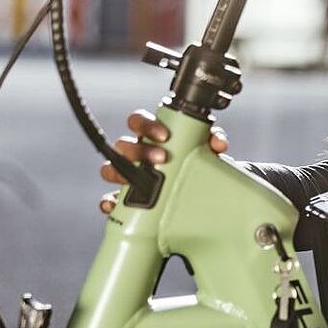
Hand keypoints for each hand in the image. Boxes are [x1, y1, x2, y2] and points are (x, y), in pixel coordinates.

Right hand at [98, 108, 228, 213]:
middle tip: (162, 158)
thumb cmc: (195, 166)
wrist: (201, 198)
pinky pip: (109, 200)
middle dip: (139, 150)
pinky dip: (109, 203)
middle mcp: (137, 154)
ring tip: (142, 182)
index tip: (164, 135)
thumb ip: (212, 143)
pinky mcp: (125, 200)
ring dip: (122, 173)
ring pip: (110, 169)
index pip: (138, 122)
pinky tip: (115, 205)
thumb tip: (218, 143)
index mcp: (152, 137)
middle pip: (123, 145)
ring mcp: (128, 176)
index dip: (146, 125)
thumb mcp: (206, 153)